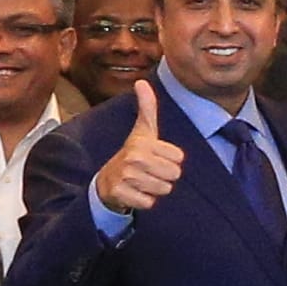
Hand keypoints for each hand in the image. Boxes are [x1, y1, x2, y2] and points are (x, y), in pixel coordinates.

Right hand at [96, 83, 187, 215]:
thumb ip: (147, 107)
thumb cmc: (132, 154)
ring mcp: (126, 177)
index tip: (155, 157)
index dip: (170, 160)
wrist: (107, 180)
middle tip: (149, 171)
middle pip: (174, 175)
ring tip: (142, 181)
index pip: (179, 159)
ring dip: (155, 189)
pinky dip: (145, 201)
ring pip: (164, 190)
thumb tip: (141, 82)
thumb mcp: (142, 130)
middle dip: (165, 176)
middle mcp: (133, 158)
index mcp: (143, 143)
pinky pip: (150, 203)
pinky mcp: (120, 194)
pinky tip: (135, 192)